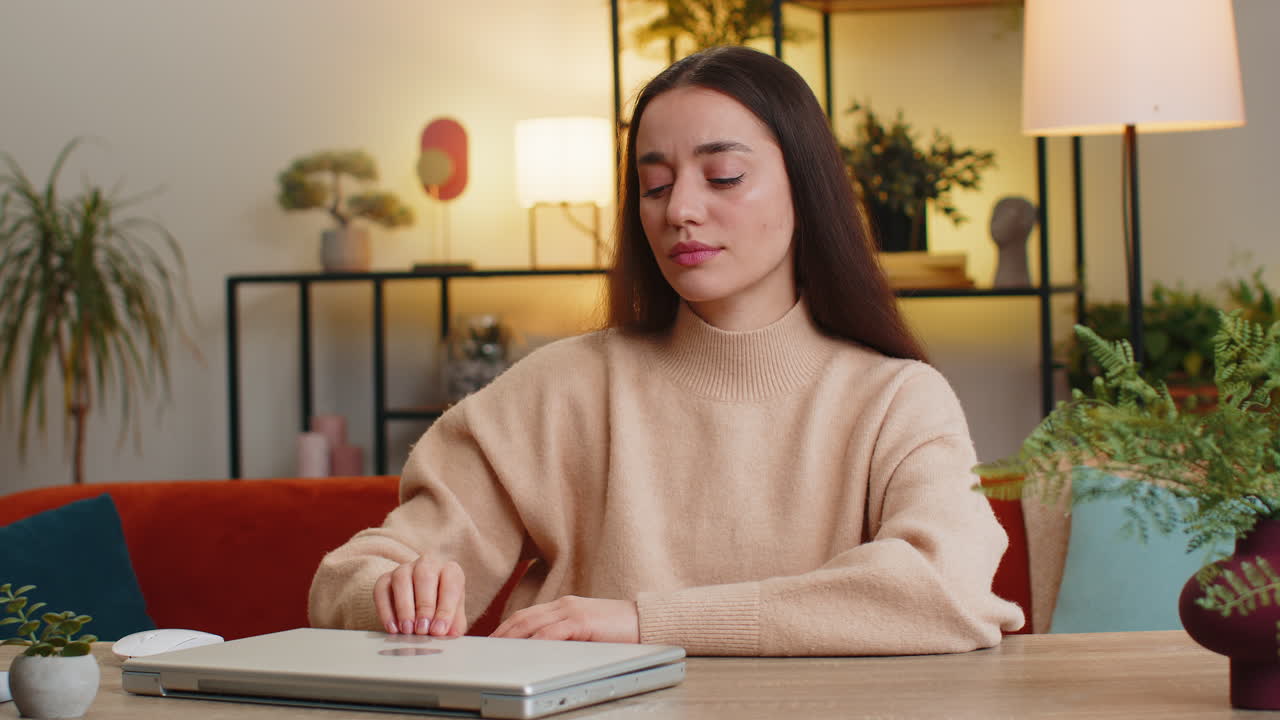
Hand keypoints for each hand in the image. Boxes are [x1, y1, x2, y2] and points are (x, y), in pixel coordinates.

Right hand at [373, 558, 466, 636]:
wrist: (423, 604)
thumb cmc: (442, 609)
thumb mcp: (454, 617)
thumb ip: (454, 625)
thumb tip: (450, 635)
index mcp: (450, 571)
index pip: (450, 584)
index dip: (445, 609)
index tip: (439, 630)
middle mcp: (428, 564)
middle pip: (425, 577)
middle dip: (424, 606)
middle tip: (422, 630)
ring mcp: (404, 569)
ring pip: (401, 580)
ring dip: (404, 607)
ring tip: (407, 630)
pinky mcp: (385, 578)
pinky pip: (381, 590)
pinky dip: (385, 610)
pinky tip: (393, 628)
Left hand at [491, 596, 638, 642]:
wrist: (645, 621)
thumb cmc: (619, 630)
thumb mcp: (586, 632)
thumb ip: (566, 636)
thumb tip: (543, 651)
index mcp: (563, 607)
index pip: (526, 615)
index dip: (506, 627)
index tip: (492, 641)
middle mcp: (564, 605)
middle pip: (523, 618)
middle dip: (501, 633)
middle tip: (484, 648)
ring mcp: (572, 611)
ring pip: (532, 623)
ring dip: (511, 637)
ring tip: (495, 650)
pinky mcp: (582, 621)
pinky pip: (552, 632)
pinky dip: (535, 641)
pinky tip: (525, 650)